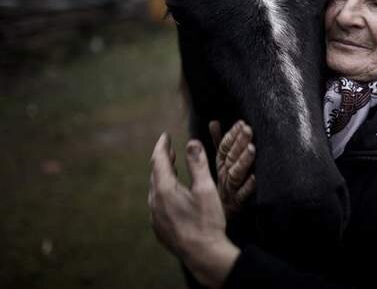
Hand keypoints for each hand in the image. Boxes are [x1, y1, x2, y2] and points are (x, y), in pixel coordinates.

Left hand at [148, 133, 238, 287]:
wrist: (204, 254)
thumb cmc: (207, 221)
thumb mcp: (206, 188)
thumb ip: (198, 164)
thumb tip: (192, 142)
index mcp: (165, 190)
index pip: (159, 161)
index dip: (162, 146)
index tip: (165, 136)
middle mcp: (155, 202)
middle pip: (155, 174)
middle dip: (162, 159)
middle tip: (169, 148)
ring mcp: (155, 217)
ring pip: (155, 190)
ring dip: (162, 176)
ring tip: (171, 168)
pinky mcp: (160, 228)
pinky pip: (157, 204)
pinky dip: (163, 192)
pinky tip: (172, 194)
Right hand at [209, 120, 256, 218]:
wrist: (217, 219)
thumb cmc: (222, 187)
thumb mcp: (220, 164)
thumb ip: (219, 143)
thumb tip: (214, 122)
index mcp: (221, 166)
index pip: (224, 147)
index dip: (232, 135)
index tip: (241, 123)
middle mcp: (224, 176)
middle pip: (231, 157)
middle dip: (239, 142)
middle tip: (248, 129)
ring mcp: (231, 189)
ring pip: (236, 173)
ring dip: (243, 161)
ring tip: (251, 149)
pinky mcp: (238, 204)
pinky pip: (243, 195)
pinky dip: (248, 187)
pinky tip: (255, 178)